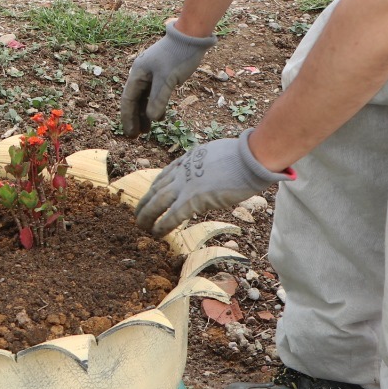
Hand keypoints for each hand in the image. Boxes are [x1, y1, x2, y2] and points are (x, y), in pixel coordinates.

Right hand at [119, 22, 216, 136]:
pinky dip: (155, 105)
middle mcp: (141, 73)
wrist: (191, 36)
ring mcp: (151, 73)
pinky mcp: (162, 73)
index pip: (128, 99)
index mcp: (137, 73)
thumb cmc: (177, 56)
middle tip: (137, 136)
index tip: (131, 134)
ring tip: (148, 130)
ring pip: (144, 97)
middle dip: (135, 118)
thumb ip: (158, 99)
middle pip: (134, 100)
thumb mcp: (168, 79)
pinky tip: (160, 116)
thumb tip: (151, 118)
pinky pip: (154, 93)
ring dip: (145, 113)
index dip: (128, 118)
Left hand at [135, 129, 292, 236]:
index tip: (150, 194)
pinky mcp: (194, 199)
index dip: (155, 186)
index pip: (165, 174)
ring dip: (147, 215)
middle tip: (137, 214)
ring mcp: (186, 184)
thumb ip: (209, 165)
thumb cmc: (244, 156)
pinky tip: (156, 233)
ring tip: (141, 227)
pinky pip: (173, 215)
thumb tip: (214, 175)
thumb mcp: (218, 155)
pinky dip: (162, 225)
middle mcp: (183, 171)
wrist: (250, 158)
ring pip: (158, 201)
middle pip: (156, 188)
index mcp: (189, 159)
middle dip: (145, 202)